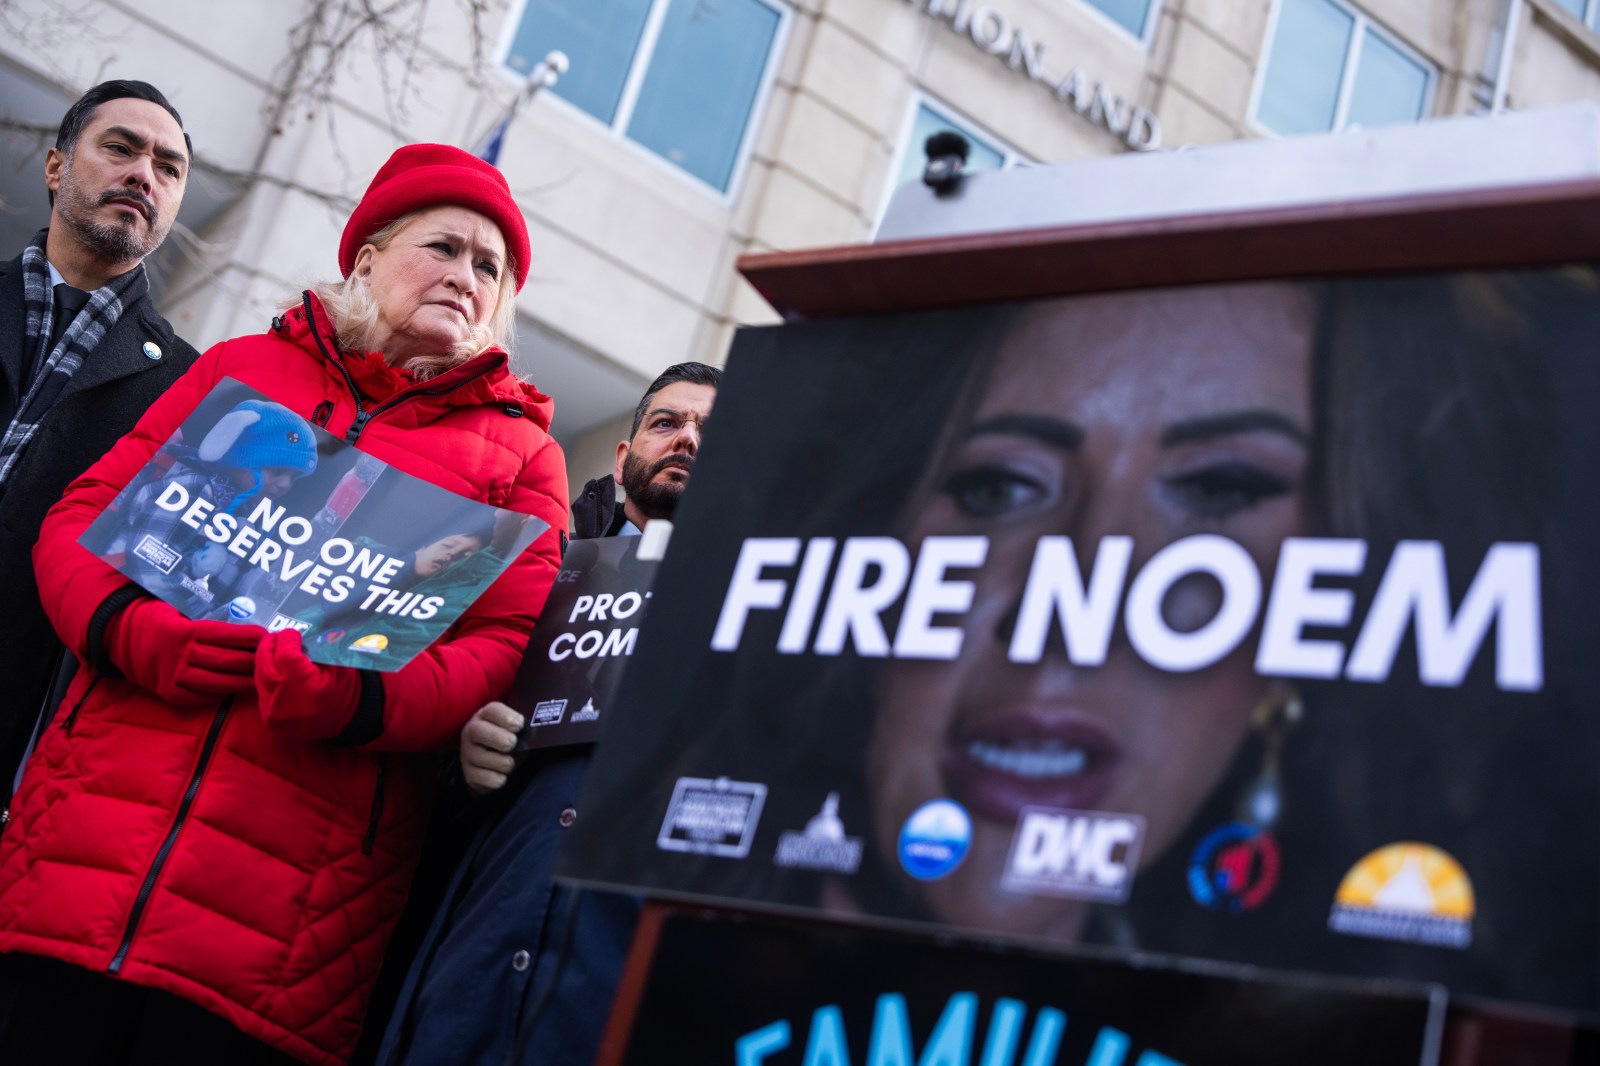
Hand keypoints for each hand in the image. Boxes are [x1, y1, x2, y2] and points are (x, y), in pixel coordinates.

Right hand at [108, 596, 261, 705]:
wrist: (122, 640)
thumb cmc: (158, 620)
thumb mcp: (178, 610)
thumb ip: (205, 617)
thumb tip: (243, 614)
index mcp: (185, 632)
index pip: (227, 635)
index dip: (250, 637)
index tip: (268, 635)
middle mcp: (181, 656)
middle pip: (228, 660)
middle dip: (254, 660)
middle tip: (272, 658)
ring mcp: (176, 677)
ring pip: (219, 682)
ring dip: (244, 681)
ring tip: (263, 678)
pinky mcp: (172, 693)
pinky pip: (203, 697)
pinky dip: (222, 693)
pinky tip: (237, 689)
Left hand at [256, 629, 361, 738]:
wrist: (341, 725)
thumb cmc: (343, 693)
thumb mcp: (340, 667)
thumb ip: (319, 649)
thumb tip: (303, 633)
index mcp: (306, 688)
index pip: (285, 654)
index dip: (287, 639)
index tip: (294, 634)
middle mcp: (283, 700)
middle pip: (265, 662)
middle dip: (271, 644)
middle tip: (280, 636)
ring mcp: (272, 710)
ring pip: (259, 673)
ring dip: (266, 658)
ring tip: (277, 649)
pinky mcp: (266, 716)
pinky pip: (261, 687)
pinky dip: (267, 674)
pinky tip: (277, 668)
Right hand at [460, 701, 523, 792]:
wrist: (485, 761)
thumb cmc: (504, 738)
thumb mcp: (511, 725)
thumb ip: (522, 724)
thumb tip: (533, 731)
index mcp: (484, 716)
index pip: (493, 710)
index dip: (508, 718)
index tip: (520, 726)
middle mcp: (471, 732)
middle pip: (482, 732)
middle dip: (505, 740)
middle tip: (514, 745)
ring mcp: (468, 754)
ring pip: (491, 759)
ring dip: (508, 764)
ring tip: (510, 762)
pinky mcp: (469, 774)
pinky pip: (491, 779)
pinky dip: (501, 779)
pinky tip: (501, 774)